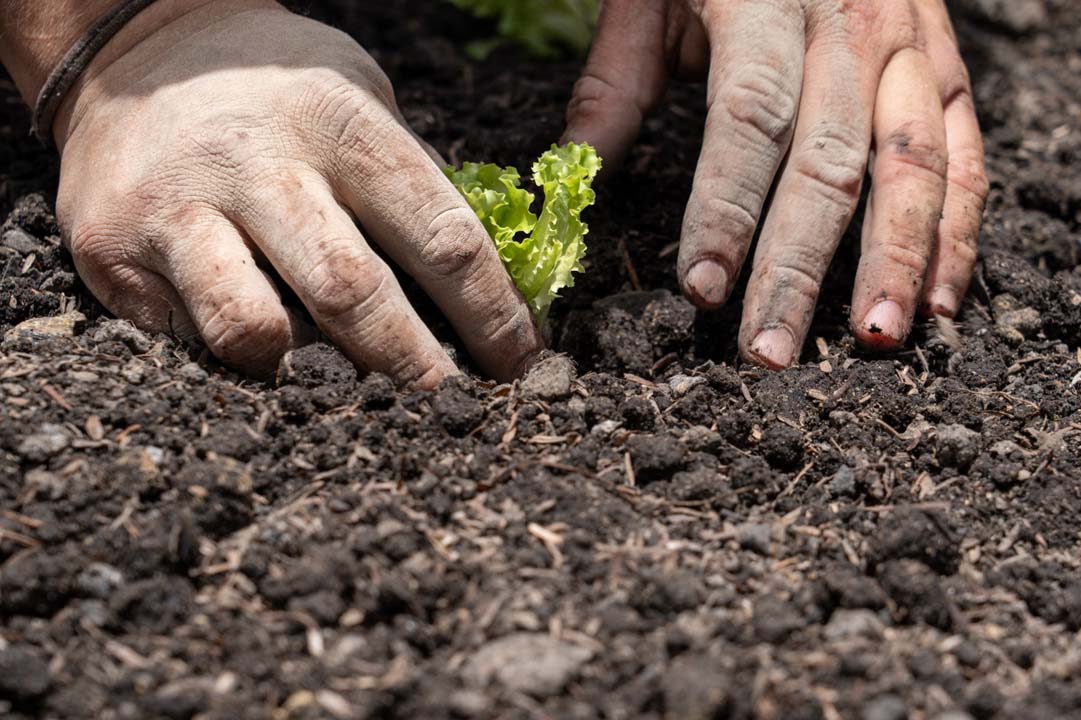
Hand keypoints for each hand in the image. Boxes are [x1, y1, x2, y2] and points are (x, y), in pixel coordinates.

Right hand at [53, 0, 541, 384]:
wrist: (132, 55)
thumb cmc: (275, 93)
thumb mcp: (359, 101)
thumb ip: (416, 184)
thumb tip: (489, 286)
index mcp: (338, 123)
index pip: (439, 236)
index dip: (490, 314)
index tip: (519, 363)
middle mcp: (256, 163)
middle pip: (352, 294)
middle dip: (412, 368)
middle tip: (448, 410)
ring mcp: (175, 208)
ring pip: (253, 330)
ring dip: (308, 377)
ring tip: (337, 381)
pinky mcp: (112, 250)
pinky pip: (188, 341)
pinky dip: (235, 363)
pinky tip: (258, 351)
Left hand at [563, 0, 988, 366]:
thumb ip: (615, 86)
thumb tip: (569, 176)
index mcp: (767, 2)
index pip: (748, 119)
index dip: (727, 209)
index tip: (703, 290)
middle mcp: (852, 24)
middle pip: (828, 162)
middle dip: (797, 266)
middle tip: (767, 351)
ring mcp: (912, 47)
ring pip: (911, 167)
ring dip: (894, 261)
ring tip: (872, 340)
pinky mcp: (948, 70)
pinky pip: (966, 156)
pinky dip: (958, 232)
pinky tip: (937, 303)